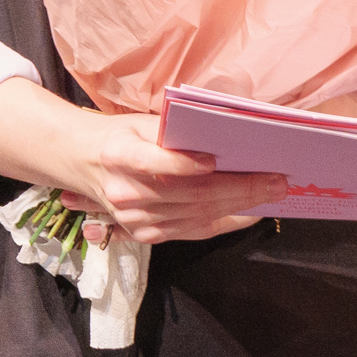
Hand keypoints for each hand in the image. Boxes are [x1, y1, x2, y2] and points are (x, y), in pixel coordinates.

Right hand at [0, 81, 284, 244]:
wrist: (80, 161)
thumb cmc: (120, 135)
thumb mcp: (142, 122)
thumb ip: (177, 133)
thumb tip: (228, 138)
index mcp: (120, 154)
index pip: (153, 163)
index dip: (183, 164)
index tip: (216, 159)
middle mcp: (125, 191)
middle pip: (189, 194)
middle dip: (239, 188)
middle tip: (275, 180)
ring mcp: (134, 218)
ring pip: (196, 215)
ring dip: (240, 206)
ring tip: (271, 194)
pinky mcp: (144, 234)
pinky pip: (192, 231)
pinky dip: (224, 222)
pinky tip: (249, 213)